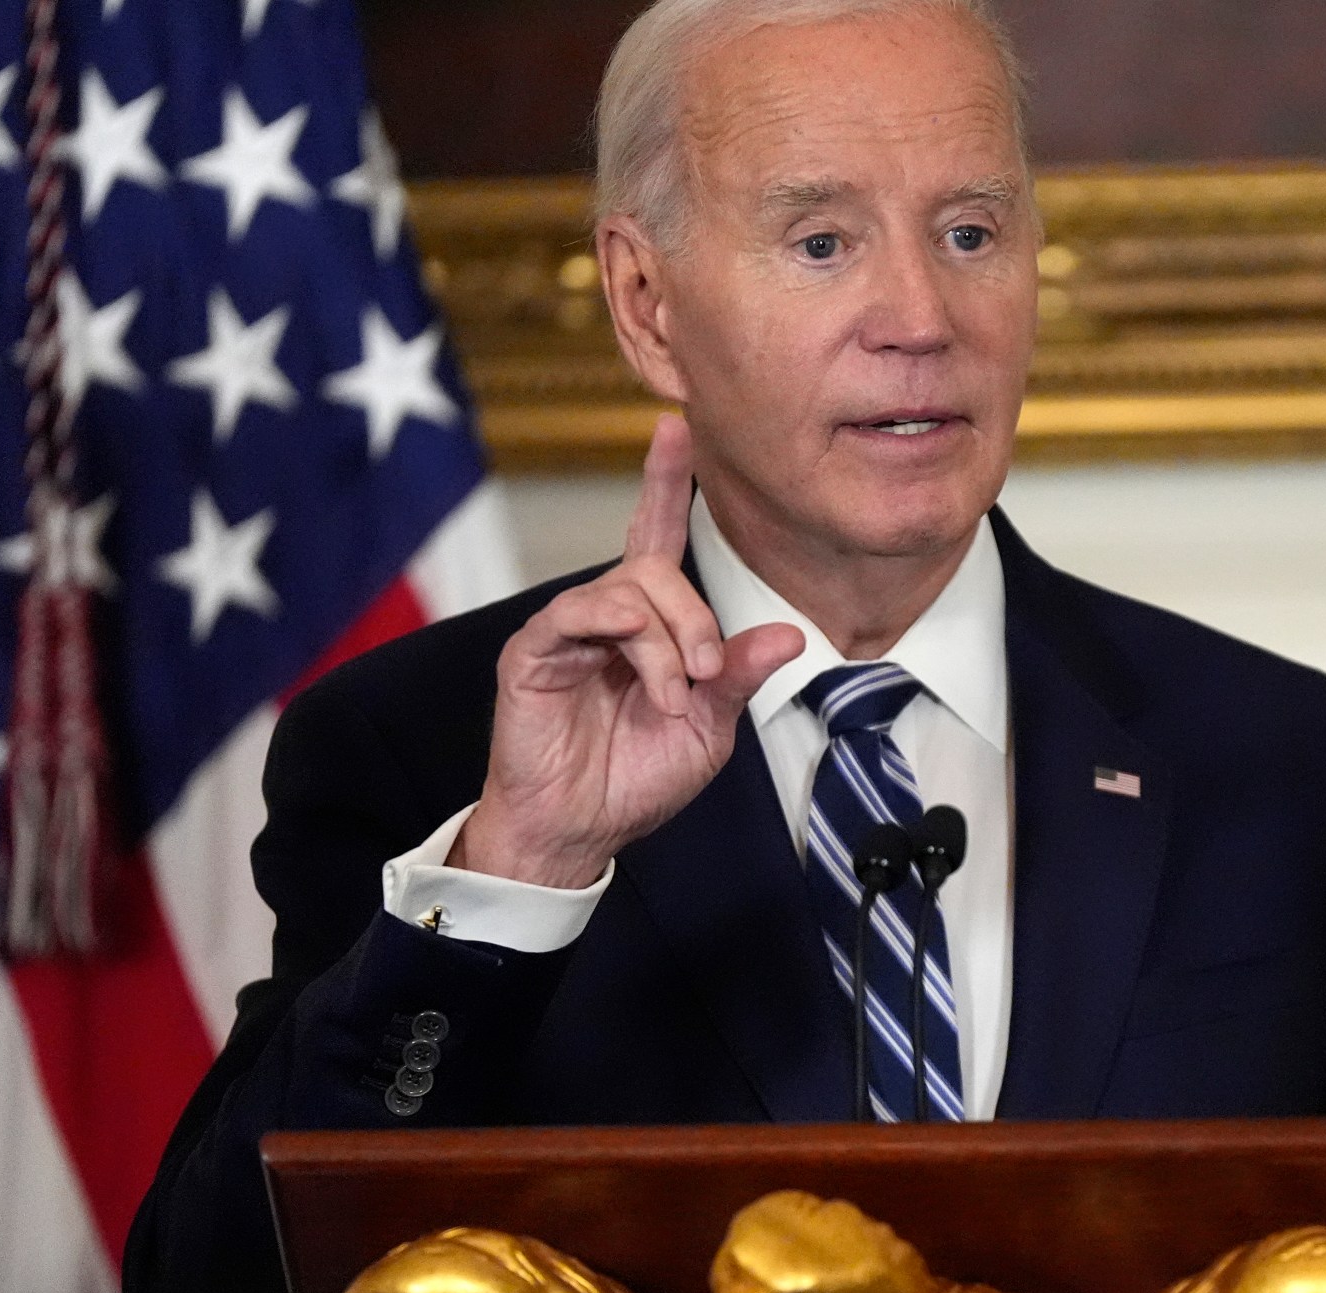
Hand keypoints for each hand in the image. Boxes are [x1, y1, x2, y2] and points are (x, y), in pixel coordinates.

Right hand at [454, 414, 803, 887]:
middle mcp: (608, 616)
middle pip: (657, 568)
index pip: (658, 539)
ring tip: (678, 690)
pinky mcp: (534, 651)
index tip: (675, 429)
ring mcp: (569, 630)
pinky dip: (627, 638)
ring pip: (628, 588)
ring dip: (668, 638)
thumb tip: (791, 634)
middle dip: (696, 615)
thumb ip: (739, 676)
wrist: (580, 830)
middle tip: (710, 671)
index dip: (665, 484)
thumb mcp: (710, 728)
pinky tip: (645, 674)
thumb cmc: (636, 778)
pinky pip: (580, 612)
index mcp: (649, 627)